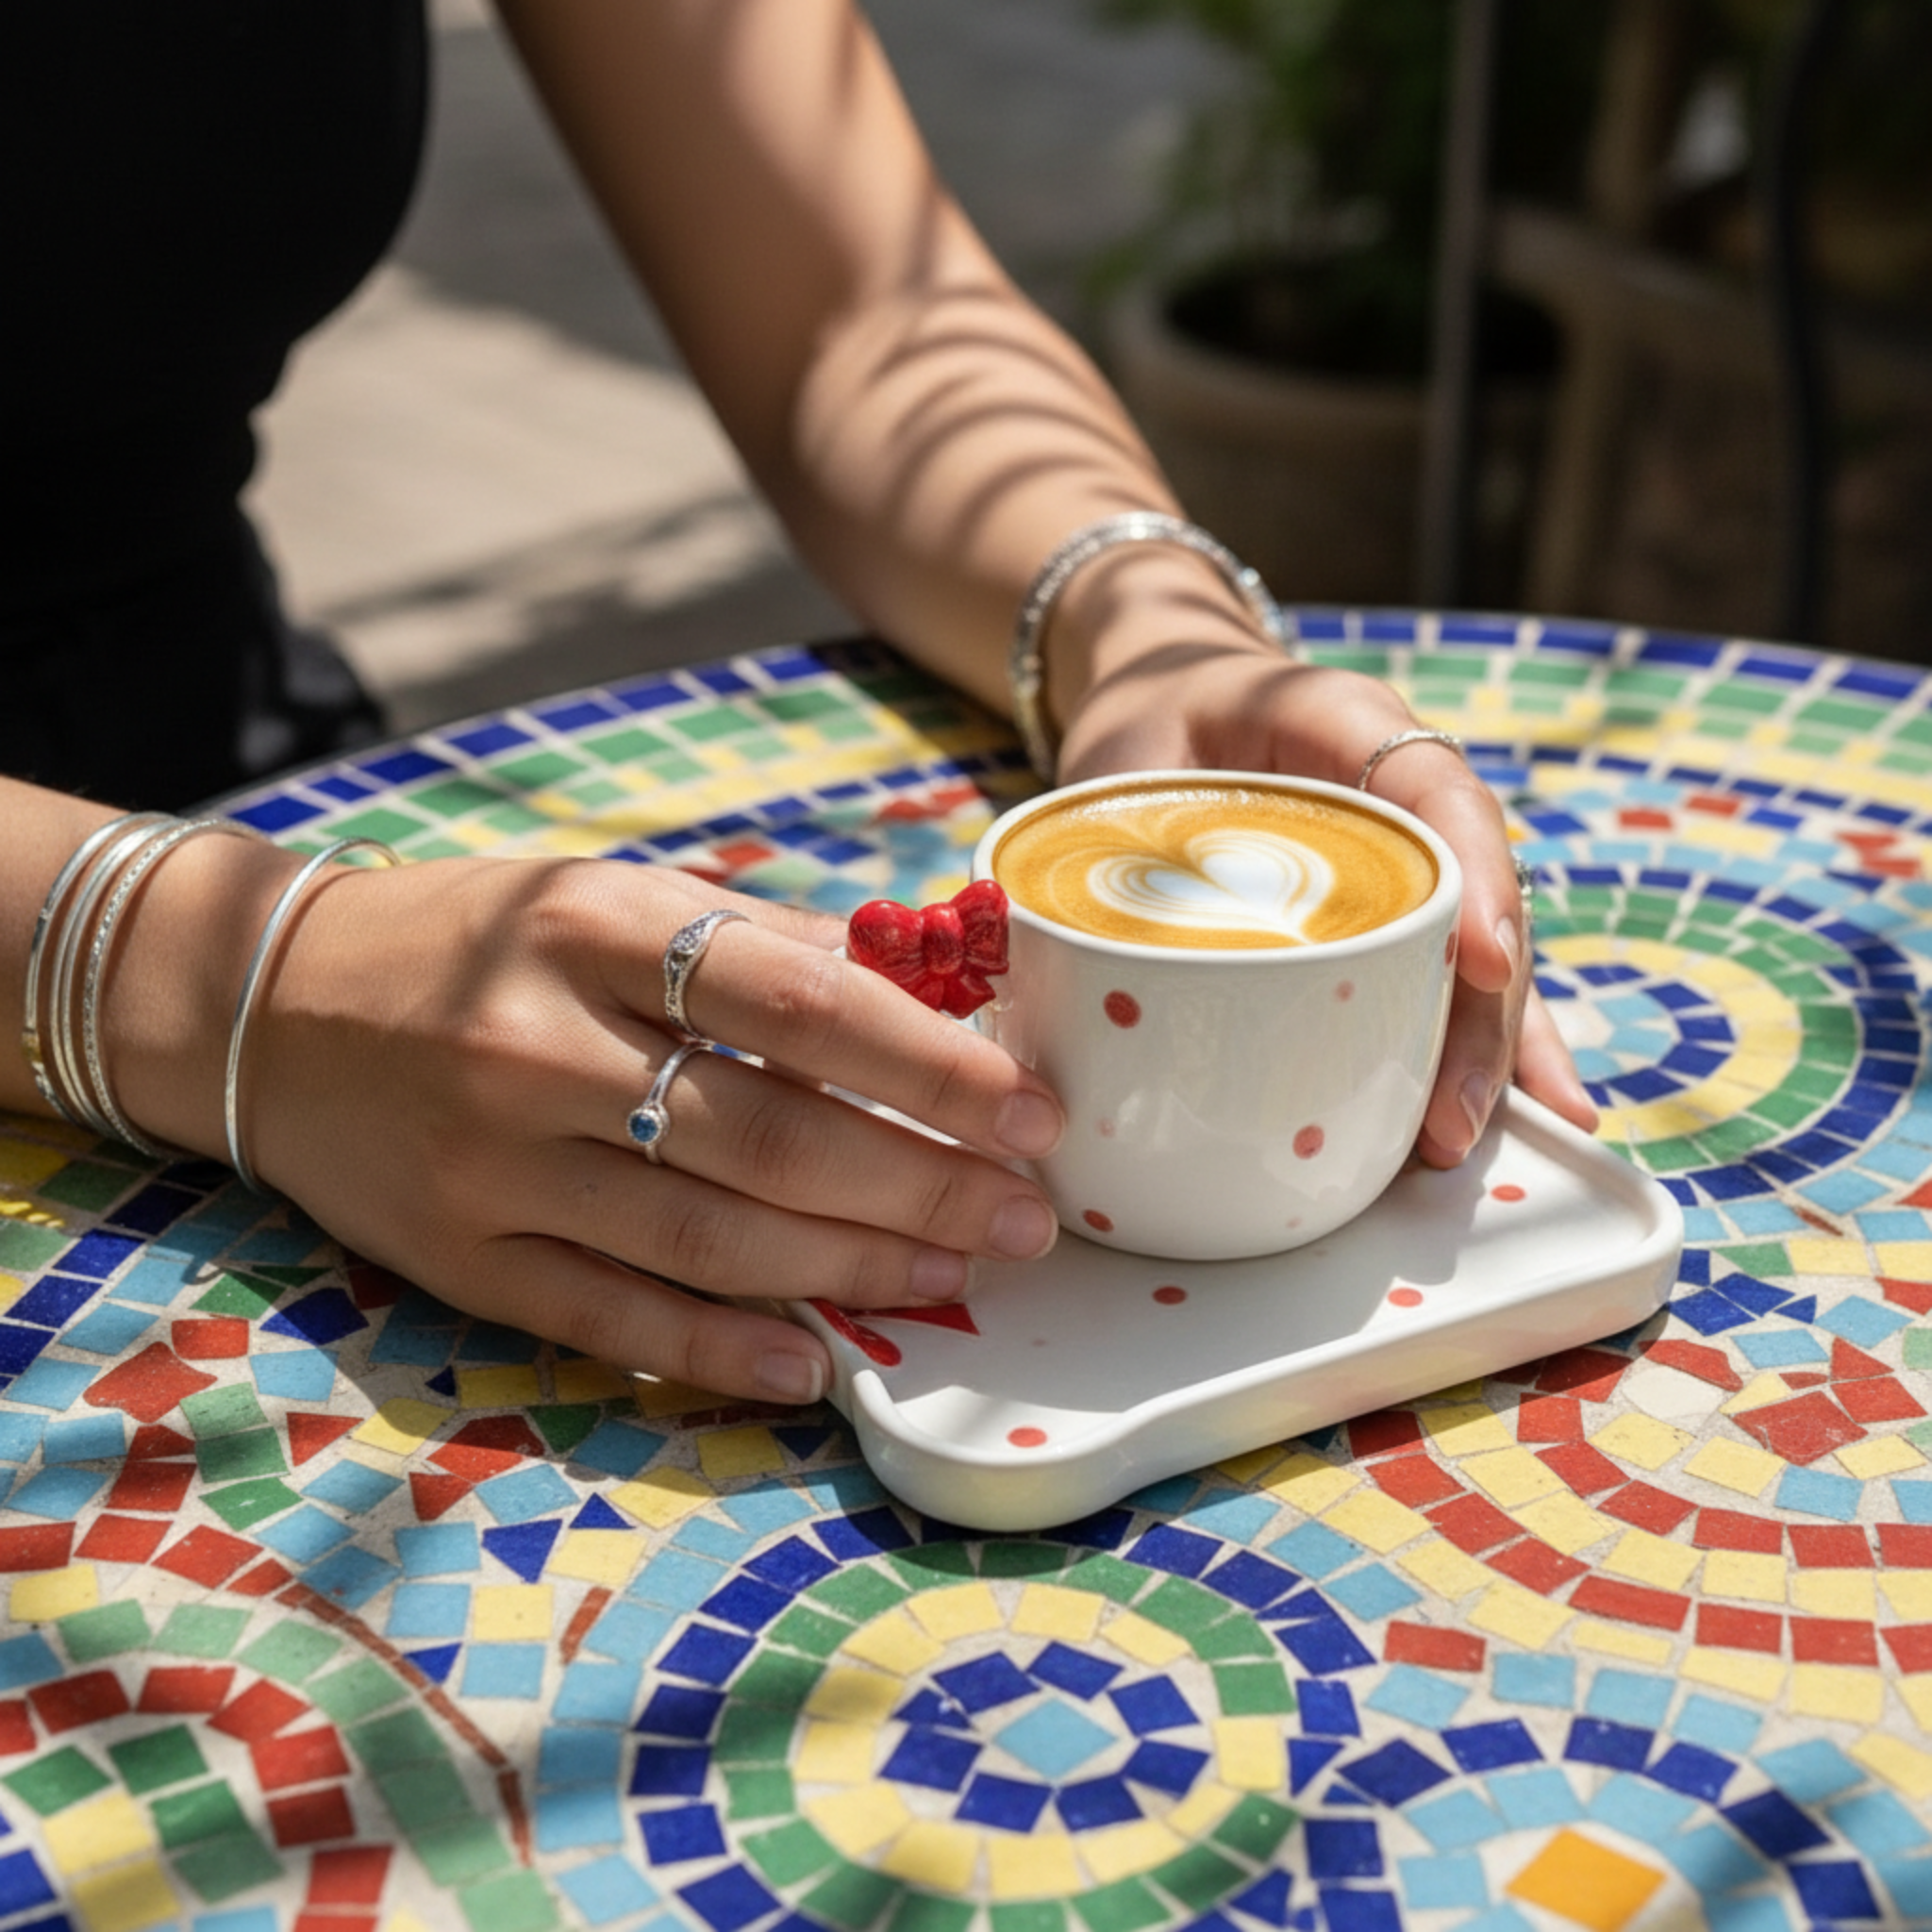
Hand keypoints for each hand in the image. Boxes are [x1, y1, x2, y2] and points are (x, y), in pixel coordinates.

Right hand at [117, 853, 1065, 1405]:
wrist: (269, 1000)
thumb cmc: (480, 939)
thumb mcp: (608, 896)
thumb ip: (760, 942)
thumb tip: (927, 987)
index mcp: (593, 929)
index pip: (795, 1001)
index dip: (926, 1064)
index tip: (1026, 1110)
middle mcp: (540, 1046)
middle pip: (767, 1137)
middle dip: (918, 1185)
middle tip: (1023, 1218)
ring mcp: (492, 1165)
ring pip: (704, 1239)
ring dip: (849, 1269)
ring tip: (954, 1275)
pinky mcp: (458, 1258)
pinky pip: (607, 1320)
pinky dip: (719, 1349)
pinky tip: (814, 1365)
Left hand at [1055, 641, 1597, 1165]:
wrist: (1173, 692)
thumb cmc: (1150, 717)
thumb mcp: (1124, 747)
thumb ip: (1112, 822)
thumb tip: (1069, 953)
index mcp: (1353, 728)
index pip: (1437, 795)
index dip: (1473, 879)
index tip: (1480, 960)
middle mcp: (1405, 797)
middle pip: (1478, 906)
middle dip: (1483, 1019)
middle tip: (1454, 1118)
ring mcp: (1408, 864)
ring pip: (1477, 959)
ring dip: (1486, 1057)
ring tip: (1467, 1144)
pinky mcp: (1388, 918)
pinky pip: (1442, 984)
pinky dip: (1464, 1053)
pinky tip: (1487, 1125)